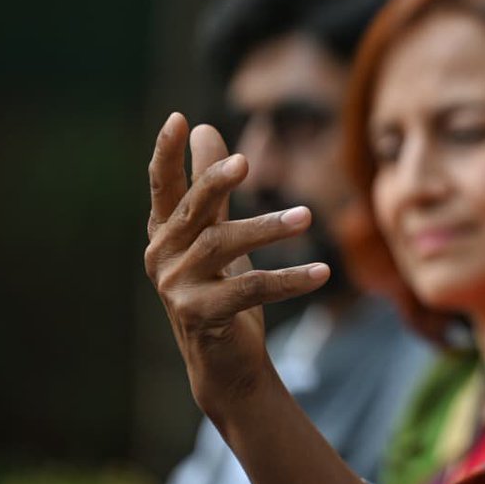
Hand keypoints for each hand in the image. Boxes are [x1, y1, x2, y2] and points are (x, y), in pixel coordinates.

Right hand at [144, 112, 330, 415]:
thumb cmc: (221, 289)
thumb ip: (213, 188)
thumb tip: (206, 127)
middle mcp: (162, 257)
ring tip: (308, 216)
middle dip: (216, 182)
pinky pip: (251, 289)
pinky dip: (289, 279)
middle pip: (192, 211)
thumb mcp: (217, 234)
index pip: (162, 187)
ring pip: (223, 246)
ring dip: (268, 228)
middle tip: (247, 161)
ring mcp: (177, 289)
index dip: (165, 154)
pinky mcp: (201, 317)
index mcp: (164, 233)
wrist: (225, 363)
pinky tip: (322, 271)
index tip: (178, 119)